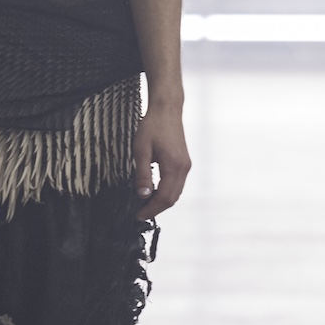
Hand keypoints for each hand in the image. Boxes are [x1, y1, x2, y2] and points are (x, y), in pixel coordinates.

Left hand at [133, 101, 189, 219]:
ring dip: (162, 201)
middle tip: (140, 212)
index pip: (165, 197)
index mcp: (174, 166)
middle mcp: (184, 168)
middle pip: (173, 198)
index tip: (138, 215)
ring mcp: (186, 165)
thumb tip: (143, 196)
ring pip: (176, 192)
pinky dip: (166, 191)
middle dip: (156, 208)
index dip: (151, 209)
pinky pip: (177, 184)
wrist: (167, 110)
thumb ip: (143, 174)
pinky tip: (154, 190)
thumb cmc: (152, 127)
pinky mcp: (184, 162)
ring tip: (145, 203)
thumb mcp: (141, 151)